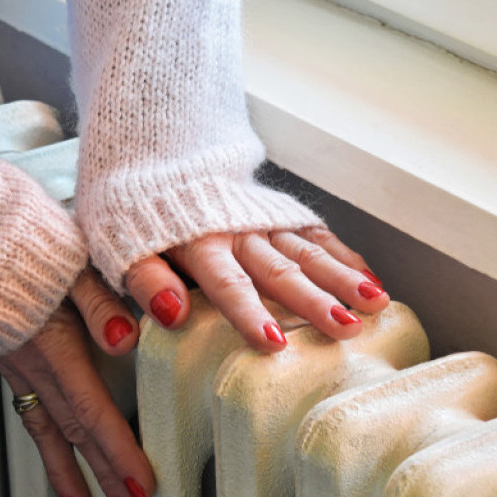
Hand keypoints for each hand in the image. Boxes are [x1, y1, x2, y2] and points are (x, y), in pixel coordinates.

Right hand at [0, 269, 152, 496]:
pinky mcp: (6, 356)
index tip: (143, 486)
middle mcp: (33, 363)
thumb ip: (99, 300)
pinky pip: (27, 411)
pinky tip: (54, 458)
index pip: (94, 411)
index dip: (119, 453)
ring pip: (48, 429)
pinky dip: (44, 443)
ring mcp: (16, 364)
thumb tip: (127, 337)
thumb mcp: (69, 259)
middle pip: (75, 431)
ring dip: (71, 472)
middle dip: (105, 475)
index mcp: (55, 343)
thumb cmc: (15, 238)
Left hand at [124, 226, 388, 350]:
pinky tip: (372, 279)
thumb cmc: (137, 214)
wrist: (158, 152)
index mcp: (198, 243)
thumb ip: (144, 282)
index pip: (227, 284)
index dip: (249, 314)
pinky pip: (317, 235)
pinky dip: (345, 256)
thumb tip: (170, 316)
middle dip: (315, 301)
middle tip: (347, 329)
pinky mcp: (280, 215)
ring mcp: (264, 222)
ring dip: (342, 278)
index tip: (274, 344)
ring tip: (376, 303)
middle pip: (280, 271)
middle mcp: (238, 233)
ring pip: (308, 252)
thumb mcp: (120, 247)